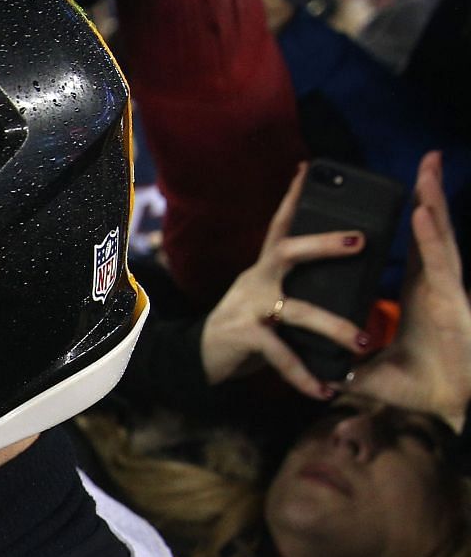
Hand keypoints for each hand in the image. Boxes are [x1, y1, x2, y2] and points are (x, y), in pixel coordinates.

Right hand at [198, 162, 366, 398]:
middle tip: (361, 242)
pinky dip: (306, 377)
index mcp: (263, 269)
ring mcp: (249, 309)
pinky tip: (326, 389)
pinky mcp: (245, 338)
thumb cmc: (241, 327)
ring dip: (333, 327)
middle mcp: (256, 282)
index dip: (293, 196)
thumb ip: (292, 288)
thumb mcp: (263, 298)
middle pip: (289, 252)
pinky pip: (282, 357)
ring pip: (298, 312)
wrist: (195, 358)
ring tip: (362, 342)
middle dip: (325, 245)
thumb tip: (341, 286)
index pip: (280, 226)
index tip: (310, 168)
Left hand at [351, 151, 470, 430]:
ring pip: (439, 236)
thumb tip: (318, 364)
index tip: (400, 188)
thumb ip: (347, 360)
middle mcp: (434, 284)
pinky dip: (430, 237)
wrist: (449, 406)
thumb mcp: (372, 368)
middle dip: (428, 194)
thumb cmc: (421, 385)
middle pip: (430, 229)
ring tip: (427, 168)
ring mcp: (445, 289)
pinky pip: (438, 263)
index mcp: (418, 292)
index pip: (411, 245)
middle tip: (425, 159)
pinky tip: (423, 212)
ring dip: (433, 200)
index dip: (409, 216)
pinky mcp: (451, 301)